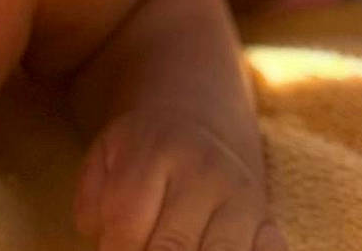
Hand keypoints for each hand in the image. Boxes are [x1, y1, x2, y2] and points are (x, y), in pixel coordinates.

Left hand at [74, 109, 287, 250]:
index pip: (126, 226)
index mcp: (157, 150)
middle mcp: (205, 174)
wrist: (199, 124)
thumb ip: (93, 200)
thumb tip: (101, 239)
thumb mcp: (106, 157)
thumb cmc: (143, 152)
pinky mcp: (269, 225)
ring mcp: (242, 201)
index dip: (112, 250)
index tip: (111, 247)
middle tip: (145, 247)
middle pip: (172, 249)